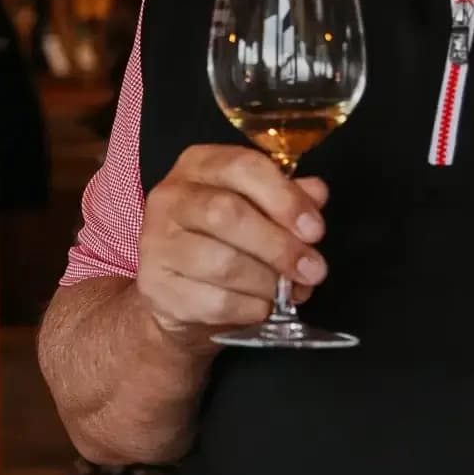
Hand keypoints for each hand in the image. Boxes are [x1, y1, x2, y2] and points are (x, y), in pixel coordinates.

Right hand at [135, 144, 330, 345]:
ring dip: (268, 282)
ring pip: (223, 263)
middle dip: (279, 246)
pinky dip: (251, 308)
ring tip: (289, 291)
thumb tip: (316, 193)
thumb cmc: (223, 240)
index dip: (285, 198)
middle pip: (226, 214)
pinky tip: (261, 306)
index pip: (242, 167)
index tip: (315, 230)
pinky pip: (216, 301)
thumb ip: (286, 198)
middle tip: (313, 270)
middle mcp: (170, 198)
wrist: (176, 292)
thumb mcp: (257, 209)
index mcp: (199, 166)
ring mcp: (157, 243)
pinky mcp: (156, 286)